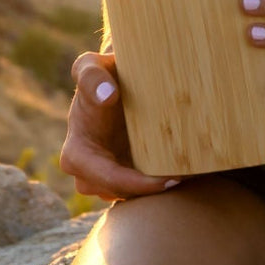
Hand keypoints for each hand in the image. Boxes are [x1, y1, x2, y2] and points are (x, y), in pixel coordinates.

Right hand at [57, 50, 183, 200]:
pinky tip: (184, 172)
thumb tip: (107, 96)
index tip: (170, 177)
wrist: (113, 83)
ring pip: (132, 197)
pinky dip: (159, 185)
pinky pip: (139, 192)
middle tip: (185, 179)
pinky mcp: (122, 179)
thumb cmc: (101, 75)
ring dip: (157, 191)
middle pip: (123, 194)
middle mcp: (87, 174)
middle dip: (152, 192)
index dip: (138, 184)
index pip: (108, 179)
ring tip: (189, 175)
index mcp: (76, 154)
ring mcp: (105, 180)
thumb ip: (90, 76)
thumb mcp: (91, 67)